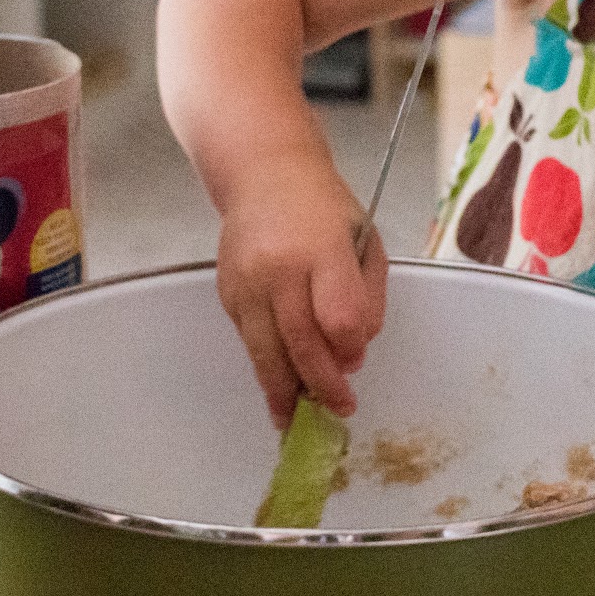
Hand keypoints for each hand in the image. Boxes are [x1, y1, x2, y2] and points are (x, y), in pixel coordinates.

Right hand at [214, 161, 387, 426]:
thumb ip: (367, 297)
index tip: (356, 364)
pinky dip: (265, 366)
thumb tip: (354, 354)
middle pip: (301, 341)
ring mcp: (247, 282)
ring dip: (284, 391)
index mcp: (323, 249)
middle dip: (322, 384)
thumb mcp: (364, 240)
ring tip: (296, 421)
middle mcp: (280, 267)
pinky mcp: (227, 292)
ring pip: (266, 350)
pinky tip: (278, 388)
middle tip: (339, 409)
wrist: (264, 174)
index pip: (339, 315)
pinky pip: (249, 340)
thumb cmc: (324, 208)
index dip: (349, 348)